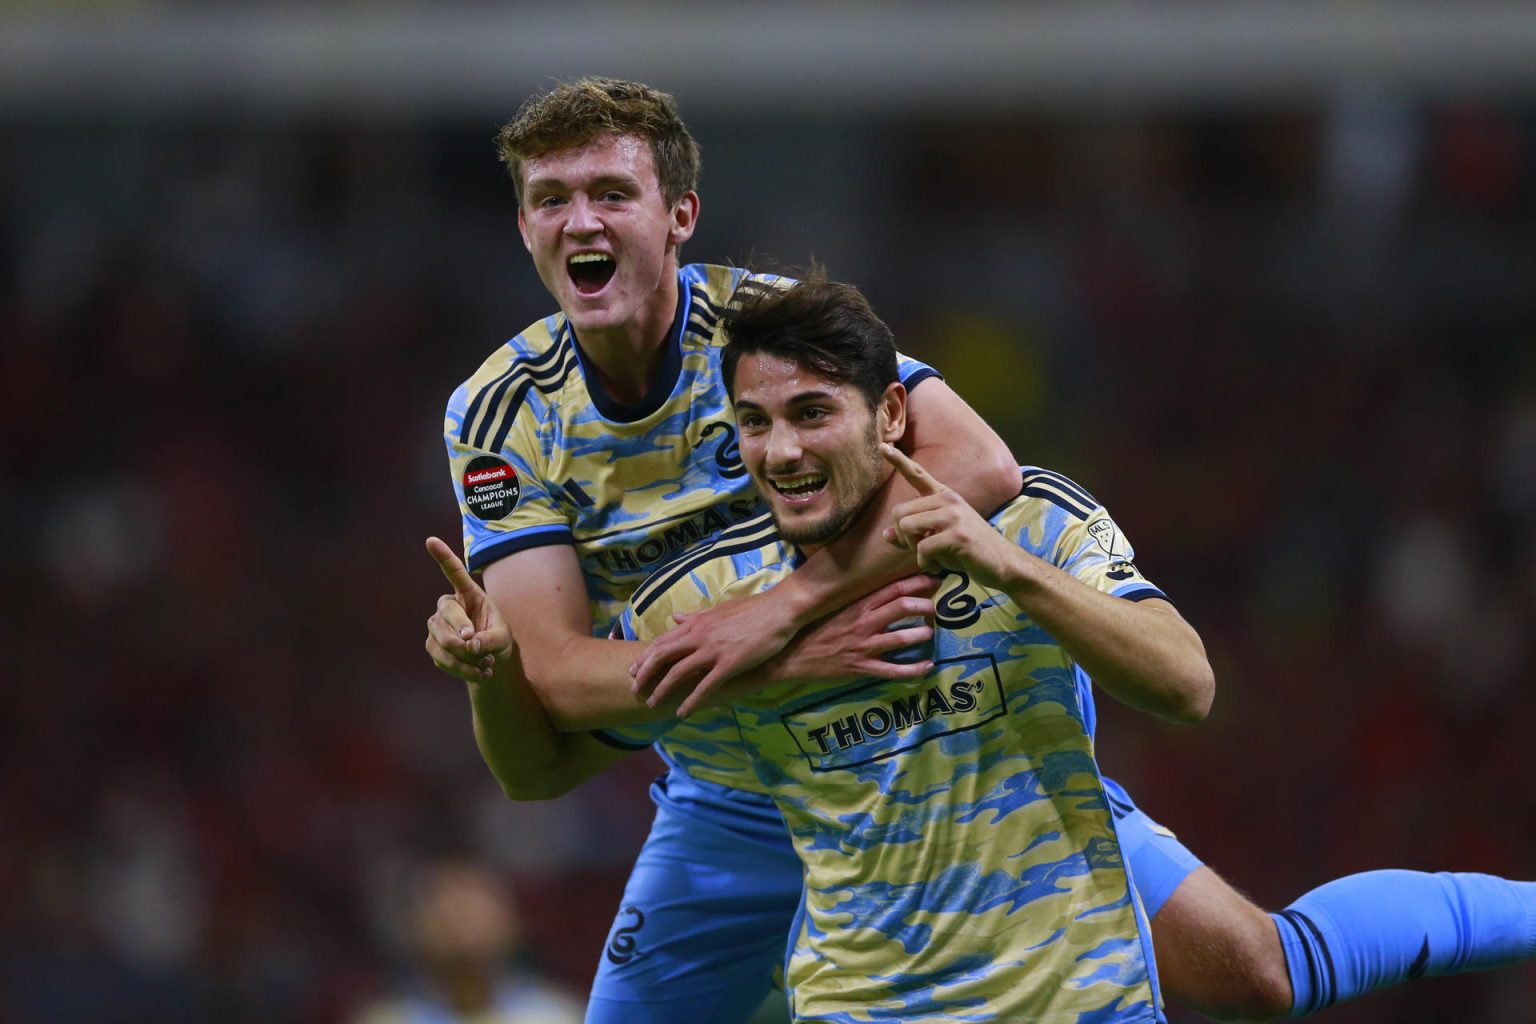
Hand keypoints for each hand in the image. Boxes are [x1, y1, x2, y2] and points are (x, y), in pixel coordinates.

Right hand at [423, 537, 513, 681]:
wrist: (488, 662)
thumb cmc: (497, 640)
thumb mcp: (503, 638)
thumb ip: (490, 639)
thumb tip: (470, 646)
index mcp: (468, 594)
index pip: (454, 573)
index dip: (443, 556)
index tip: (430, 540)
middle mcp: (448, 606)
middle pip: (446, 613)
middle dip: (460, 631)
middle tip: (475, 645)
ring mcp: (437, 626)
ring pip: (441, 639)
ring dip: (464, 656)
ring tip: (486, 664)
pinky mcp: (432, 646)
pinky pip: (441, 658)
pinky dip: (462, 669)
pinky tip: (479, 672)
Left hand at [629, 589, 797, 717]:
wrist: (779, 611)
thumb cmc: (752, 610)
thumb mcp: (718, 610)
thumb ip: (695, 616)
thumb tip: (675, 617)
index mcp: (696, 623)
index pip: (663, 641)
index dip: (645, 656)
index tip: (634, 668)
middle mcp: (699, 636)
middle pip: (662, 656)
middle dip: (645, 673)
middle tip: (635, 688)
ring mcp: (713, 650)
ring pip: (678, 672)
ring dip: (662, 689)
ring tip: (652, 703)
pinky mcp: (729, 664)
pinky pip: (705, 686)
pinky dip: (691, 701)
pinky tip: (682, 712)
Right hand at [769, 574, 937, 684]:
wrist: (790, 657)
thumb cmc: (812, 630)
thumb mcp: (833, 608)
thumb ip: (857, 599)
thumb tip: (878, 587)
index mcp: (857, 606)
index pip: (892, 589)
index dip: (917, 583)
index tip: (933, 579)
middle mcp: (863, 623)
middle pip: (903, 607)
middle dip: (926, 605)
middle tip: (936, 607)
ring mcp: (864, 646)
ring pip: (902, 638)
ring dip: (923, 634)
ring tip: (930, 633)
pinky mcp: (862, 668)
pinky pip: (893, 670)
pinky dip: (914, 670)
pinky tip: (927, 666)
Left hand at [881, 444, 1019, 590]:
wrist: (1003, 563)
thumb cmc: (968, 551)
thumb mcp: (938, 539)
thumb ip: (912, 535)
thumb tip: (885, 534)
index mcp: (944, 496)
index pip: (917, 474)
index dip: (898, 460)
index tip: (881, 446)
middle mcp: (948, 500)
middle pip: (900, 512)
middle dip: (903, 537)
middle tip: (921, 549)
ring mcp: (954, 515)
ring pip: (907, 527)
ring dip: (912, 548)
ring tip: (929, 556)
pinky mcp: (957, 534)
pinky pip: (922, 546)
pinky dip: (924, 561)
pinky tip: (937, 565)